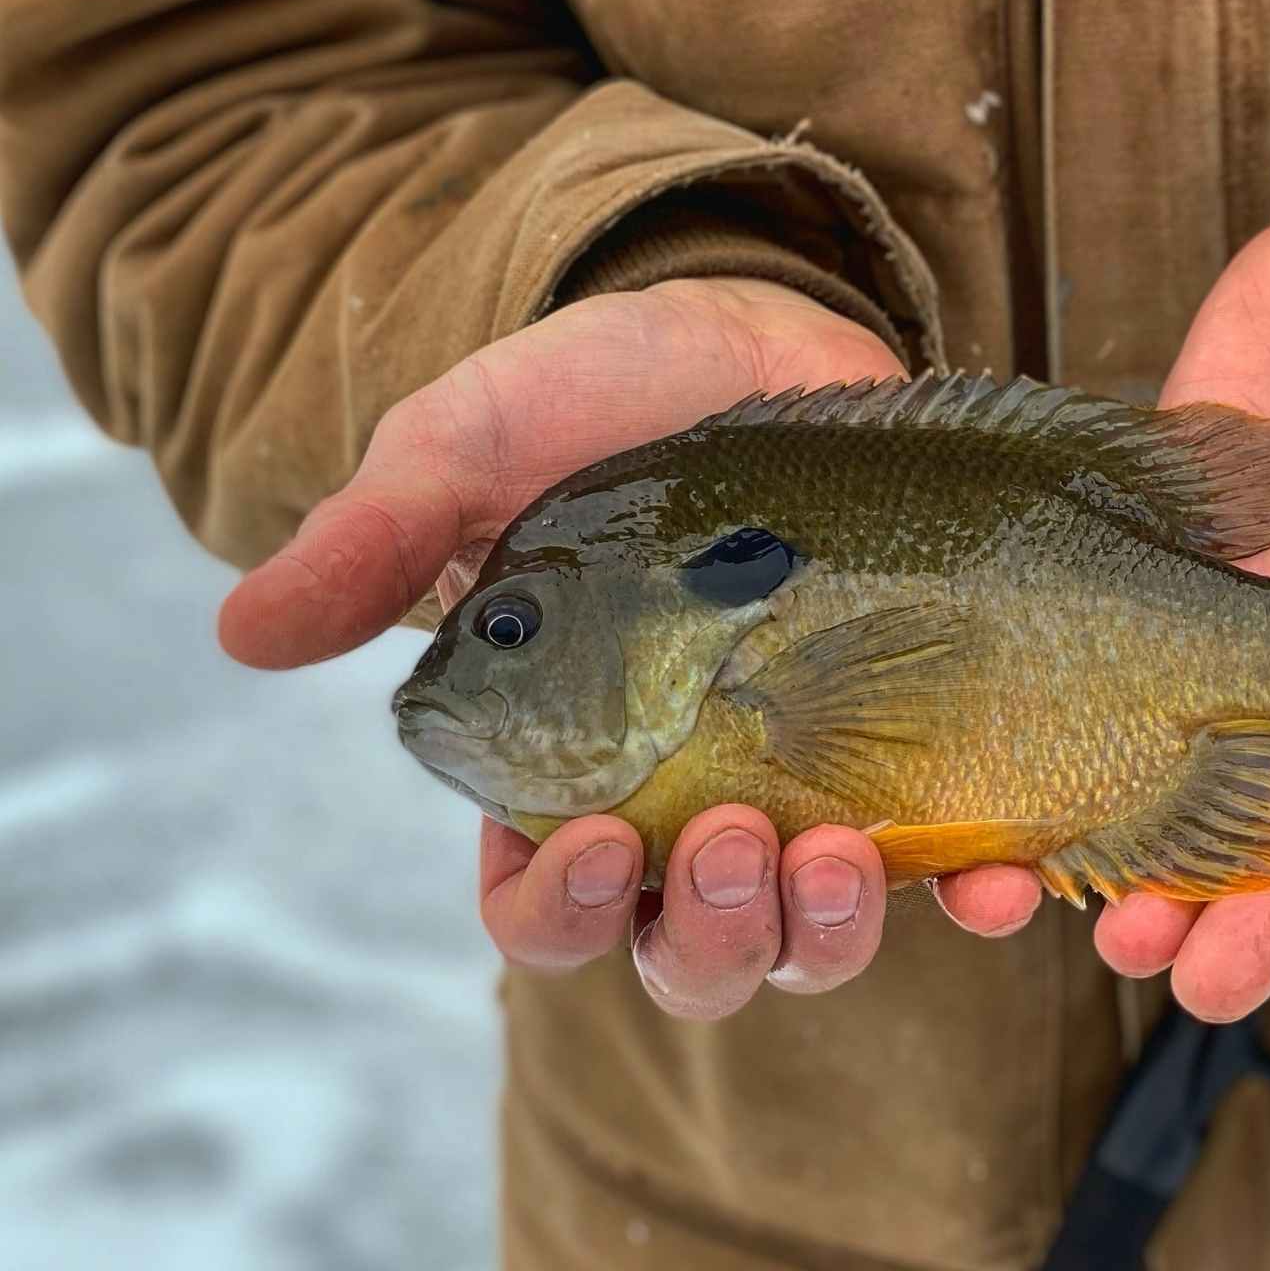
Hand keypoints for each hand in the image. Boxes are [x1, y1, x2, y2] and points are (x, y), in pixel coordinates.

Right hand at [220, 278, 909, 1012]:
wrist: (754, 333)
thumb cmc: (597, 398)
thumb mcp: (473, 447)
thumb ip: (379, 539)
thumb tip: (245, 634)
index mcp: (564, 769)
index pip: (545, 914)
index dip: (564, 918)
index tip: (604, 843)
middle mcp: (685, 803)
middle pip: (690, 957)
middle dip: (714, 937)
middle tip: (738, 840)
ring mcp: (807, 781)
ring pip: (810, 939)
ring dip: (825, 934)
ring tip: (843, 853)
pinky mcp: (916, 745)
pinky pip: (948, 865)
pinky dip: (977, 894)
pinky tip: (1001, 876)